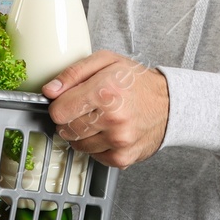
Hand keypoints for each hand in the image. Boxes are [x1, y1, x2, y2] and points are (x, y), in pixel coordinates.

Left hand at [43, 50, 168, 168]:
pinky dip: (96, 146)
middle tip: (85, 109)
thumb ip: (73, 73)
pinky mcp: (123, 158)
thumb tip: (49, 91)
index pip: (59, 111)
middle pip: (66, 129)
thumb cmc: (136, 81)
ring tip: (98, 119)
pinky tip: (108, 131)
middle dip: (70, 119)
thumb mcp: (106, 61)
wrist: (169, 104)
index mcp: (105, 91)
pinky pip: (94, 157)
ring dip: (82, 134)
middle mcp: (112, 118)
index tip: (67, 101)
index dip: (59, 105)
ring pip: (78, 145)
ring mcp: (118, 141)